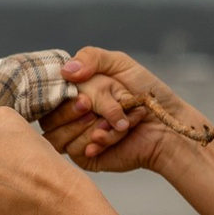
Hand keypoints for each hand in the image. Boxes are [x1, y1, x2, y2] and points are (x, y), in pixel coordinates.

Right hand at [47, 47, 205, 172]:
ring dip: (94, 125)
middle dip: (80, 112)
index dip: (62, 98)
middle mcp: (69, 115)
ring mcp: (74, 137)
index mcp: (73, 91)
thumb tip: (65, 71)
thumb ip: (91, 57)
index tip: (85, 99)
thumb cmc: (145, 93)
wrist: (167, 125)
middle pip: (49, 117)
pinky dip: (102, 139)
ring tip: (120, 121)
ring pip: (59, 135)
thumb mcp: (120, 64)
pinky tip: (119, 136)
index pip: (47, 95)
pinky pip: (76, 150)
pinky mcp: (84, 158)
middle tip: (102, 108)